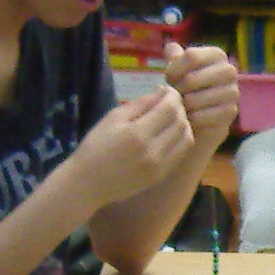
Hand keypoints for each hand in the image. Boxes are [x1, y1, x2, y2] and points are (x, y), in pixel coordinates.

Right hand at [71, 86, 194, 206]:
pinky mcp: (161, 176)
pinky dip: (180, 139)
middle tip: (169, 103)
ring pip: (186, 138)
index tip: (167, 90)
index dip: (173, 95)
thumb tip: (163, 92)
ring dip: (183, 124)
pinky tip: (169, 134)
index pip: (169, 108)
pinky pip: (181, 153)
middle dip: (179, 108)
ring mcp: (159, 166)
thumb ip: (140, 104)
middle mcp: (152, 151)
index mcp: (137, 134)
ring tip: (171, 118)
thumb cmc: (95, 146)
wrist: (88, 184)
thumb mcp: (112, 118)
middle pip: (181, 122)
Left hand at [163, 41, 241, 146]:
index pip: (190, 57)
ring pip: (194, 99)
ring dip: (182, 106)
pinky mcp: (230, 112)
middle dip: (177, 90)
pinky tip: (189, 118)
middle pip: (191, 79)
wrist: (203, 118)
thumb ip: (174, 58)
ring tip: (181, 106)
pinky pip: (201, 116)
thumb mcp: (179, 70)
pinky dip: (190, 119)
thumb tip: (170, 48)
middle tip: (175, 96)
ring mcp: (232, 92)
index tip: (169, 79)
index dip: (173, 70)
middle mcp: (229, 70)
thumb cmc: (188, 88)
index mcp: (217, 55)